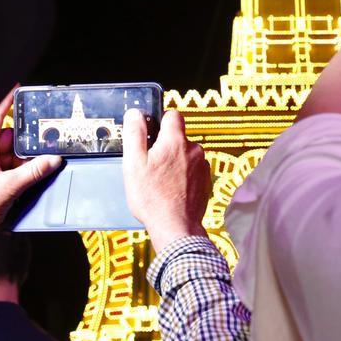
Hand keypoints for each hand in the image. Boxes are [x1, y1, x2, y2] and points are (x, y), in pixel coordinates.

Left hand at [0, 90, 61, 254]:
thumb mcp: (9, 188)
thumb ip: (34, 172)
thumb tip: (52, 160)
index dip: (6, 101)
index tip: (17, 88)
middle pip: (6, 136)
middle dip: (22, 145)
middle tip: (39, 149)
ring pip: (5, 152)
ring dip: (18, 161)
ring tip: (29, 171)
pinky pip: (1, 164)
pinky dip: (13, 170)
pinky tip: (21, 179)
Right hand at [122, 109, 209, 255]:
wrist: (176, 226)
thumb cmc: (152, 197)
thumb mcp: (133, 163)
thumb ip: (135, 134)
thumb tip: (135, 114)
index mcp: (175, 141)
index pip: (173, 115)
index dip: (160, 122)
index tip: (151, 135)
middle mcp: (194, 149)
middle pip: (178, 138)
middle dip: (166, 147)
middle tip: (151, 166)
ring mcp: (202, 166)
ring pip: (186, 155)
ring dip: (175, 162)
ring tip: (161, 181)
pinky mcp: (206, 181)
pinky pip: (193, 171)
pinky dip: (184, 176)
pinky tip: (173, 190)